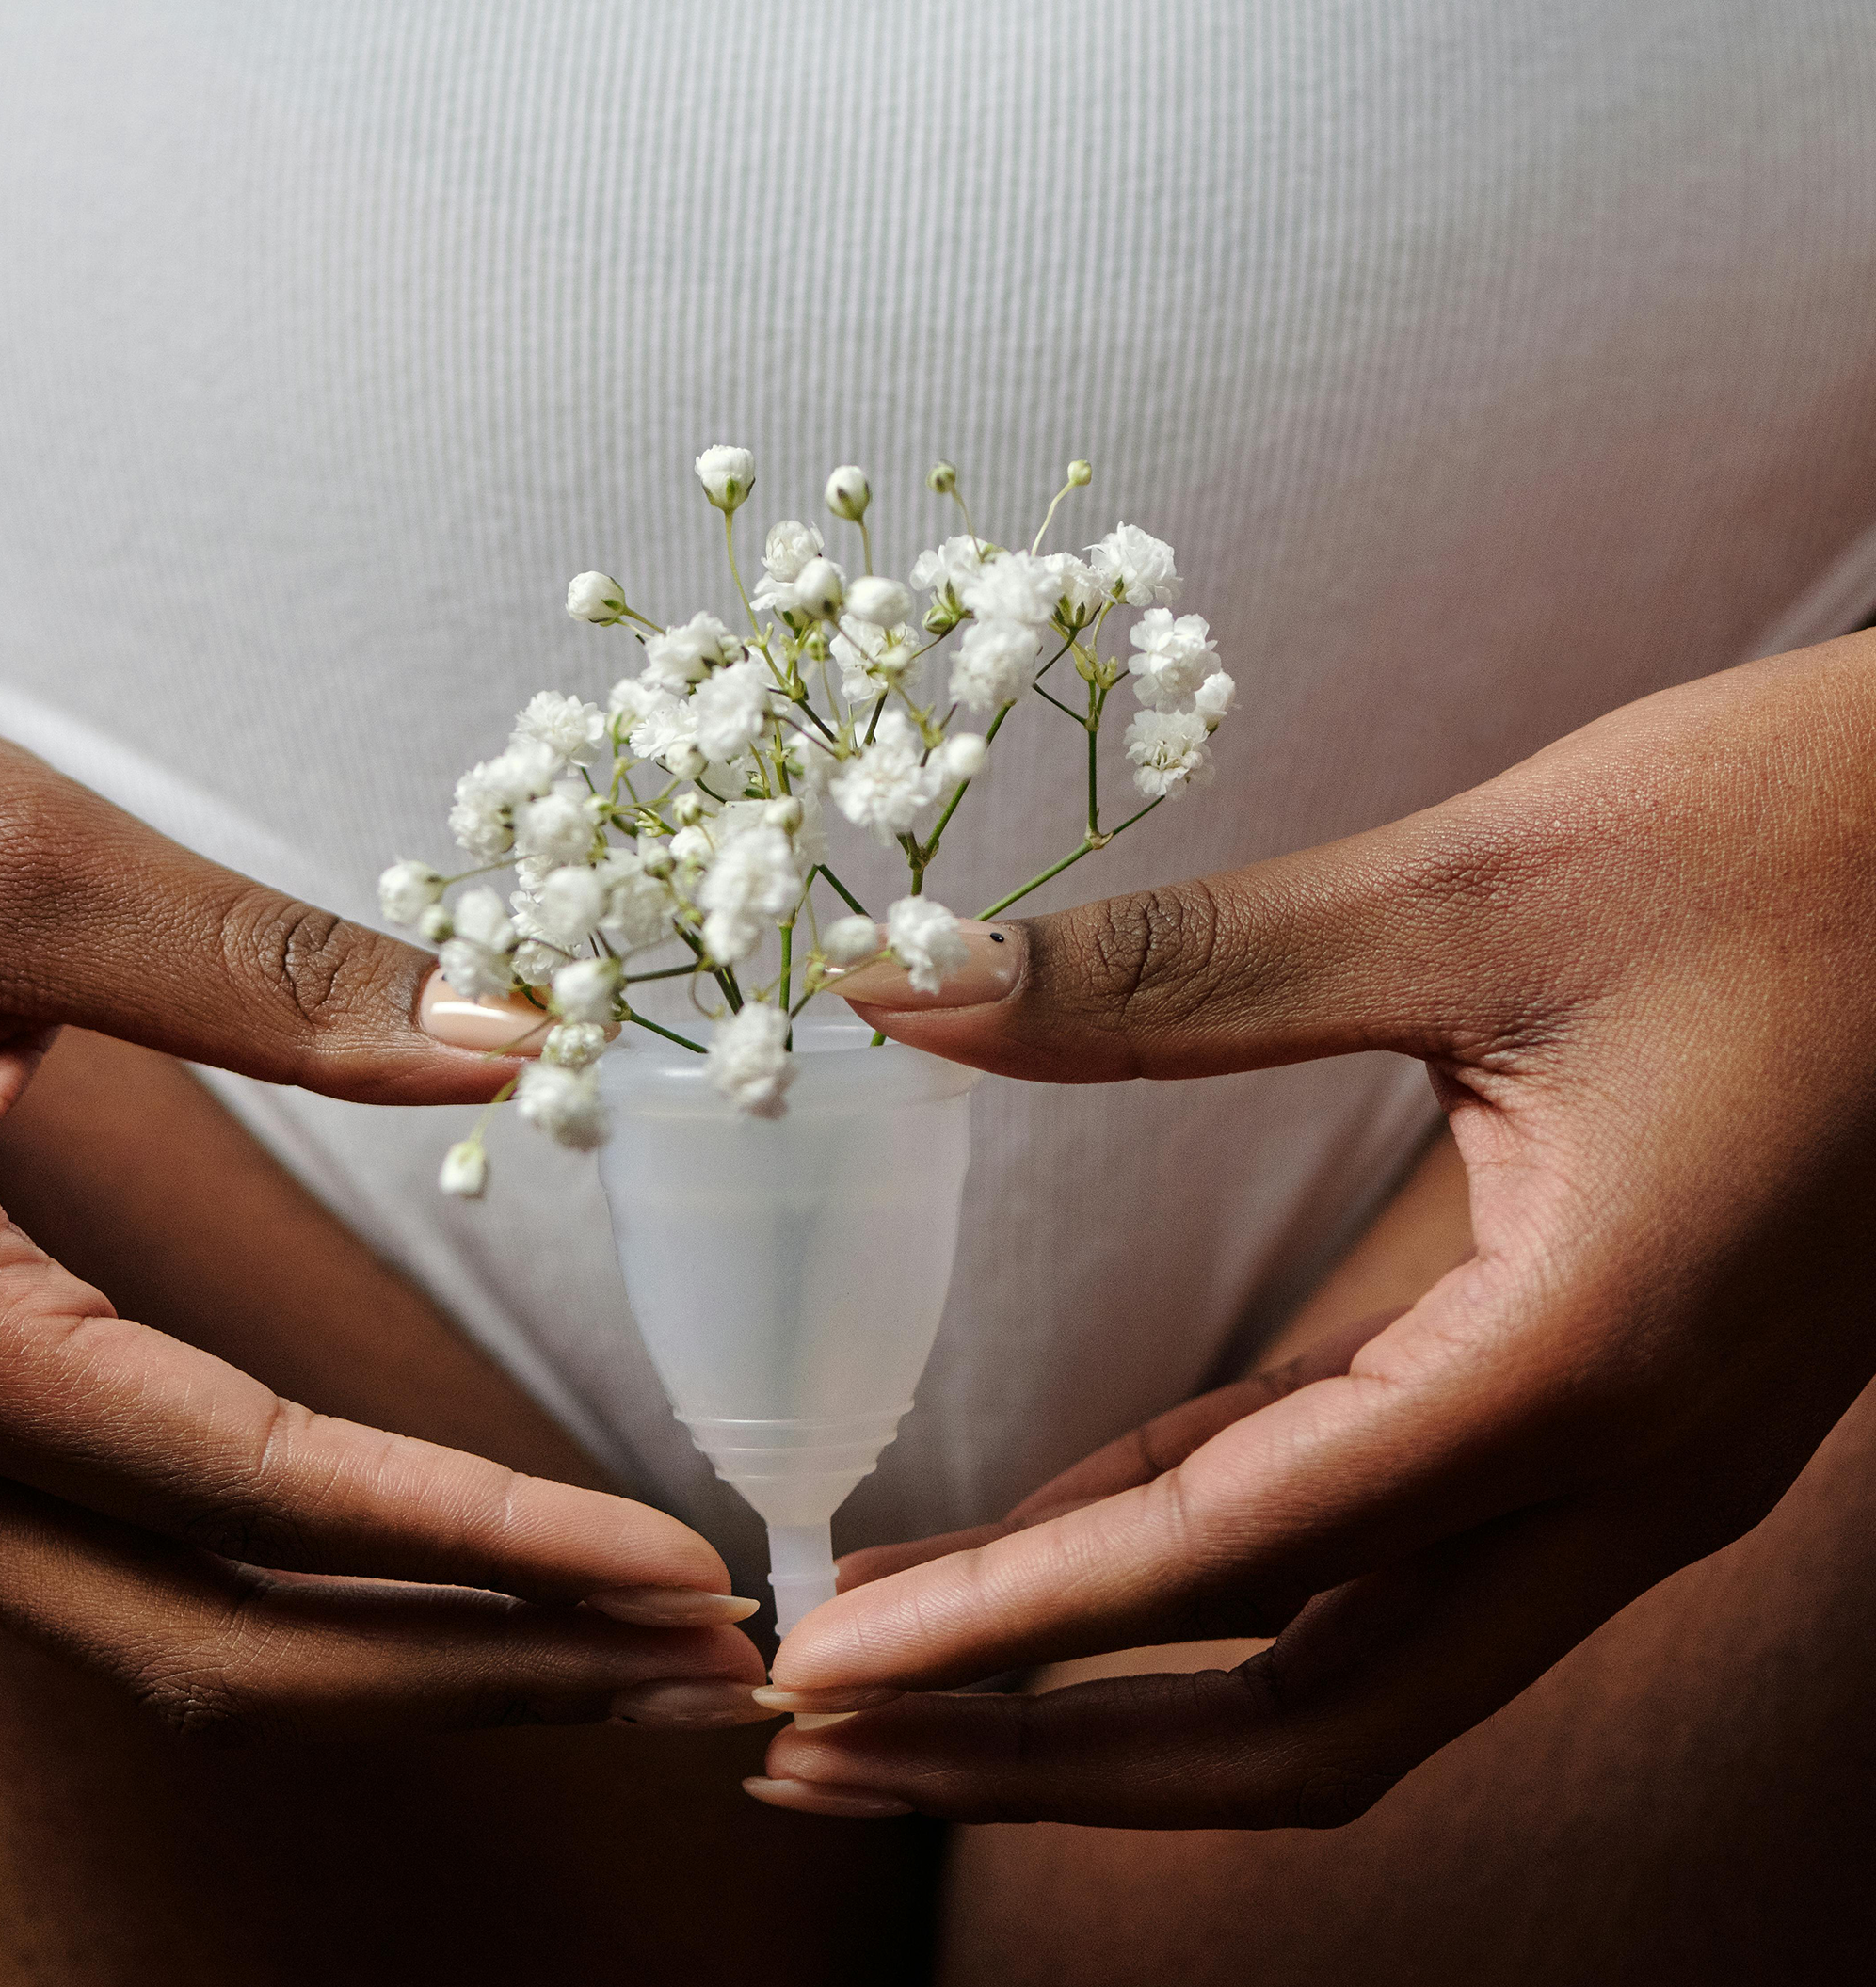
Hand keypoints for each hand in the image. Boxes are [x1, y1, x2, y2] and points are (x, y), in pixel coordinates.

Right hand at [0, 639, 767, 1735]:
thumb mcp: (23, 865)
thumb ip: (275, 979)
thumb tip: (511, 1047)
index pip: (256, 1487)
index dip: (486, 1539)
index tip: (667, 1569)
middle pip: (223, 1636)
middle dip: (483, 1661)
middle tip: (701, 1670)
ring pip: (175, 1630)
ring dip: (411, 1653)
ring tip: (615, 1649)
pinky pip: (132, 1559)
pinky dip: (313, 1590)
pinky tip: (442, 1576)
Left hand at [749, 632, 1875, 1823]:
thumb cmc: (1800, 841)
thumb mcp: (1474, 890)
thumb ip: (1181, 968)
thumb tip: (912, 990)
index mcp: (1584, 1365)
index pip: (1228, 1563)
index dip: (999, 1630)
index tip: (814, 1670)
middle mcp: (1623, 1467)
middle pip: (1303, 1718)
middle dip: (1048, 1750)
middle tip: (825, 1738)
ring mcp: (1632, 1452)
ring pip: (1349, 1658)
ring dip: (1121, 1673)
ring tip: (903, 1651)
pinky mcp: (1610, 1392)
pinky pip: (1386, 1530)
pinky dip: (1214, 1553)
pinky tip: (1063, 1526)